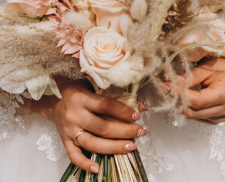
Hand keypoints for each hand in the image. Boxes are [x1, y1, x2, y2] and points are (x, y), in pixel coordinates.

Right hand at [31, 79, 146, 173]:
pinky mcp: (64, 142)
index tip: (137, 115)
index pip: (105, 105)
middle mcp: (75, 115)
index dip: (122, 111)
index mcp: (82, 98)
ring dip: (113, 147)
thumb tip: (140, 106)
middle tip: (140, 133)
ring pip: (92, 143)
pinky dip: (85, 164)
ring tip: (130, 147)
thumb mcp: (94, 86)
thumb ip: (115, 96)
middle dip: (124, 131)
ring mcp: (69, 131)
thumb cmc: (77, 91)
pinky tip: (98, 168)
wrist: (53, 99)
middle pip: (102, 127)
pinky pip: (74, 156)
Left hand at [164, 57, 224, 124]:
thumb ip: (191, 77)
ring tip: (175, 91)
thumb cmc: (223, 66)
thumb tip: (172, 83)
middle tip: (167, 87)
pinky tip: (186, 98)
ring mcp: (221, 116)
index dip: (180, 95)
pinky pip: (198, 118)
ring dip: (182, 105)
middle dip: (178, 100)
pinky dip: (190, 108)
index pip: (198, 101)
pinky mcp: (217, 119)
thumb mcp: (207, 67)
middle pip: (194, 112)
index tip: (167, 86)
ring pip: (194, 116)